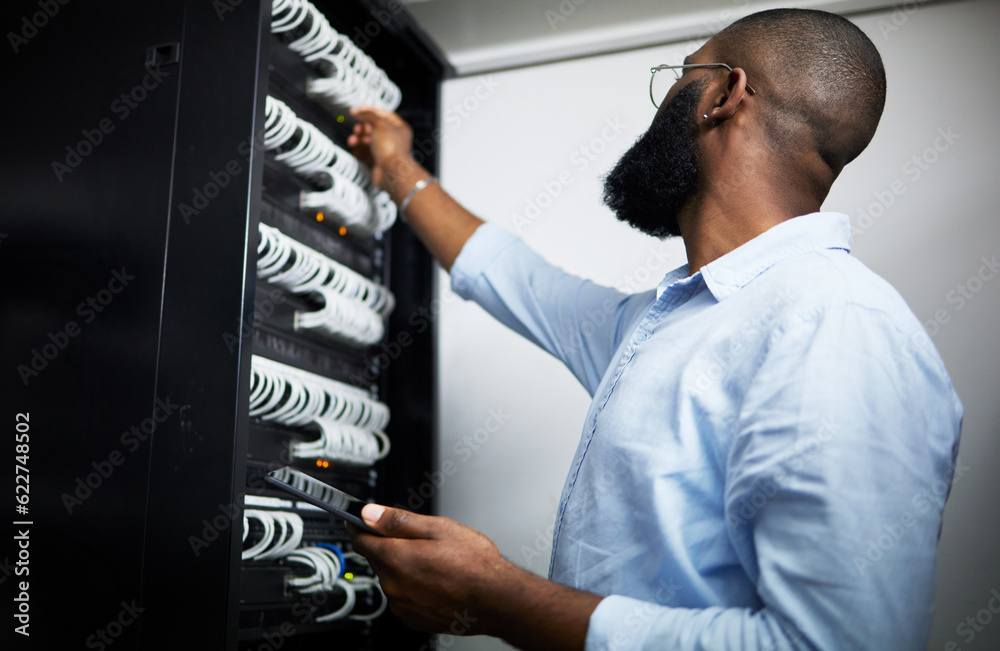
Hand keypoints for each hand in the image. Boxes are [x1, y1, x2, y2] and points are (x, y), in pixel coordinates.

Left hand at [347, 504, 513, 635]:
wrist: (497, 599)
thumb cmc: (474, 564)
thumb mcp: (438, 528)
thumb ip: (398, 520)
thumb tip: (370, 513)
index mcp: (395, 558)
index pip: (360, 539)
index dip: (358, 526)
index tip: (357, 520)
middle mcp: (393, 585)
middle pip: (377, 558)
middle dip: (389, 546)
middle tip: (419, 540)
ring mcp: (402, 605)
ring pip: (391, 578)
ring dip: (402, 567)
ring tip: (434, 562)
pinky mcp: (412, 618)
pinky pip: (402, 597)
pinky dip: (411, 587)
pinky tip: (435, 580)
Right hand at [348, 106, 421, 192]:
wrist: (392, 172)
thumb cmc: (392, 148)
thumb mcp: (379, 124)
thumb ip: (367, 114)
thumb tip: (356, 111)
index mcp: (399, 127)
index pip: (383, 114)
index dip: (370, 111)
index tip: (358, 110)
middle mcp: (394, 138)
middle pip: (374, 128)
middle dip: (362, 127)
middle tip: (357, 129)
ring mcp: (386, 150)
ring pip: (368, 141)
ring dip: (358, 139)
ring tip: (353, 141)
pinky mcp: (379, 162)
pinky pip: (367, 153)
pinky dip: (360, 151)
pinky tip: (356, 150)